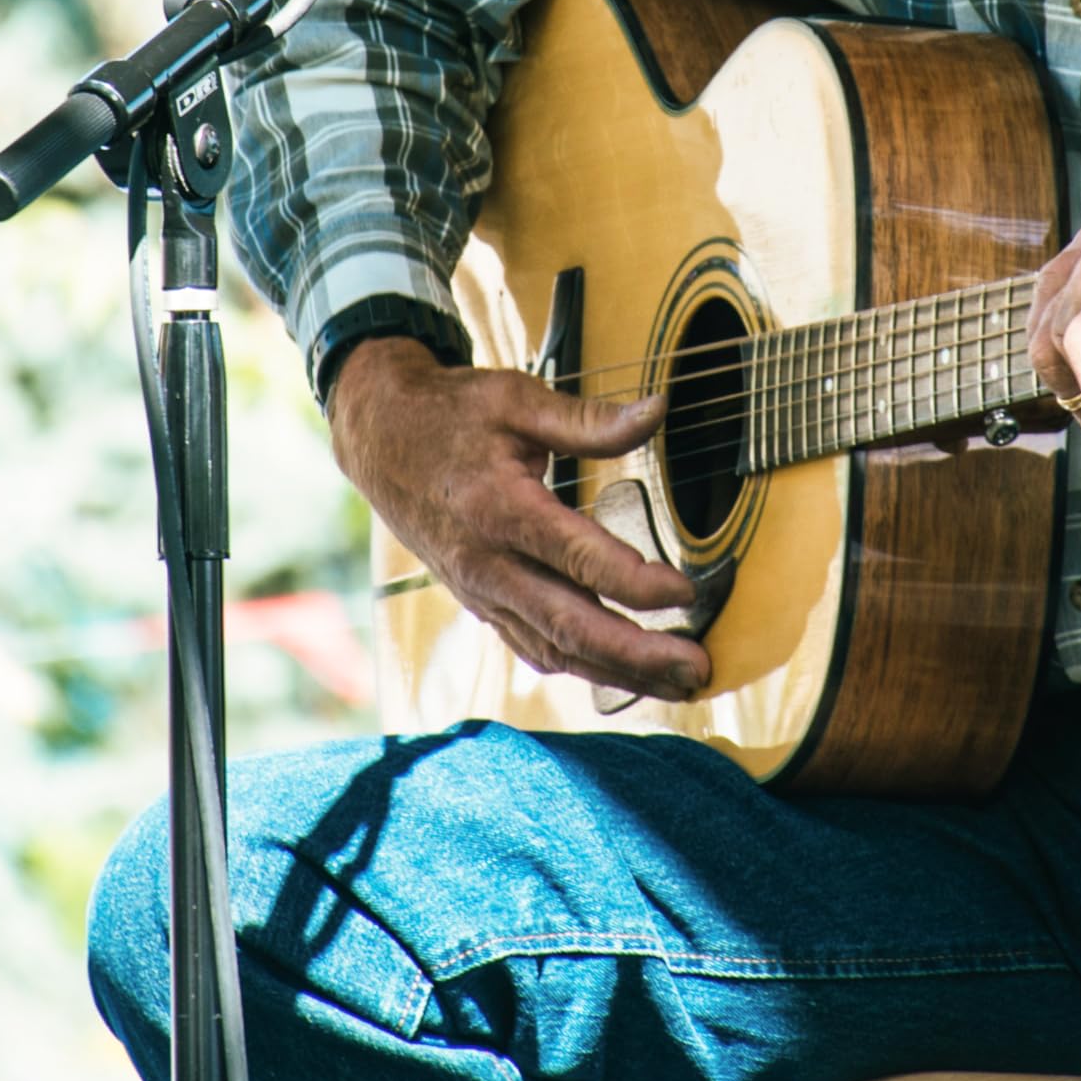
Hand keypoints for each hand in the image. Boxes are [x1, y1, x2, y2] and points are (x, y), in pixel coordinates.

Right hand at [329, 339, 709, 702]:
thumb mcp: (518, 399)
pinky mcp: (481, 603)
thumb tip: (658, 410)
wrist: (381, 440)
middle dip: (639, 655)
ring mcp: (482, 591)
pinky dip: (581, 665)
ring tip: (678, 681)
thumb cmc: (454, 414)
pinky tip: (623, 673)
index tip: (687, 591)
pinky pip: (533, 647)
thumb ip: (589, 419)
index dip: (636, 582)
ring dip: (619, 672)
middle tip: (698, 668)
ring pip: (555, 648)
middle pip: (570, 625)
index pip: (578, 559)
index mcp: (500, 509)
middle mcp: (488, 563)